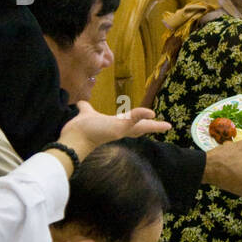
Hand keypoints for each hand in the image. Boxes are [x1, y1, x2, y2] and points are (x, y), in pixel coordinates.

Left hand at [56, 101, 170, 163]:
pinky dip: (141, 114)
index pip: (131, 124)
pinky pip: (133, 119)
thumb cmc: (80, 129)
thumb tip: (80, 103)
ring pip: (140, 126)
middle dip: (153, 127)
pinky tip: (151, 113)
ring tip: (167, 125)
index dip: (141, 121)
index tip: (151, 119)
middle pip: (140, 127)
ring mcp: (121, 130)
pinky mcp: (120, 129)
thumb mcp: (86, 114)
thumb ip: (86, 108)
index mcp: (115, 126)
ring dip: (153, 125)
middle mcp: (119, 129)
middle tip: (167, 126)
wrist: (74, 138)